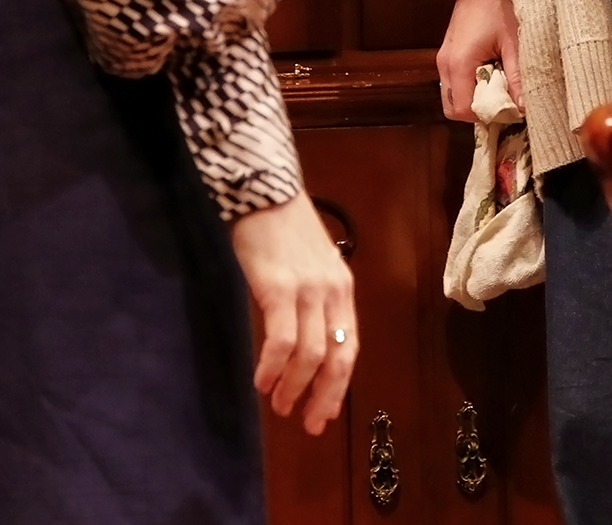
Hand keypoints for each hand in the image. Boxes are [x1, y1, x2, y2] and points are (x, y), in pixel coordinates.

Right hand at [230, 194, 357, 435]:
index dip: (339, 385)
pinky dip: (273, 366)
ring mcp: (308, 290)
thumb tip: (301, 344)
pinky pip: (281, 339)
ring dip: (295, 386)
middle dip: (323, 396)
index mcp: (342, 288)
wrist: (262, 188)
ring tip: (280, 405)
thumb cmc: (280, 226)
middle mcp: (332, 292)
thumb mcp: (308, 264)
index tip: (325, 412)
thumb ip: (311, 300)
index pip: (349, 347)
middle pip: (336, 358)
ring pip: (310, 355)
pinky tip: (262, 381)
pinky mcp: (279, 287)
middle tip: (307, 423)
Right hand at [437, 0, 519, 121]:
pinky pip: (455, 81)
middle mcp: (444, 64)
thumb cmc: (499, 3)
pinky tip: (493, 69)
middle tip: (505, 97)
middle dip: (479, 110)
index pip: (463, 111)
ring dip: (476, 97)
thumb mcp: (515, 42)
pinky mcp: (449, 51)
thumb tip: (523, 109)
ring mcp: (444, 57)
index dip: (487, 115)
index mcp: (459, 63)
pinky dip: (472, 84)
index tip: (510, 107)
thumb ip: (518, 78)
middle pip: (453, 108)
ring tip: (501, 81)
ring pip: (453, 95)